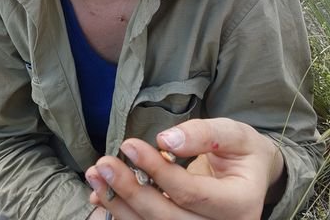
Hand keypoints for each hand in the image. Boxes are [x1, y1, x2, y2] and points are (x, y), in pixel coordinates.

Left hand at [85, 118, 285, 219]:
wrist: (249, 175)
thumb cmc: (243, 151)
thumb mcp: (233, 133)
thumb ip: (204, 134)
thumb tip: (166, 141)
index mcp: (239, 204)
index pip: (191, 193)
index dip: (157, 170)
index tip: (130, 145)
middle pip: (167, 218)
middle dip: (130, 191)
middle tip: (103, 165)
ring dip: (119, 205)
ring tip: (96, 177)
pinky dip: (123, 215)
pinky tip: (101, 197)